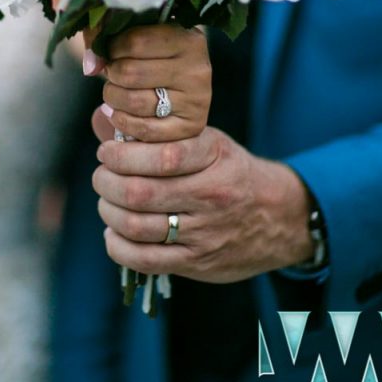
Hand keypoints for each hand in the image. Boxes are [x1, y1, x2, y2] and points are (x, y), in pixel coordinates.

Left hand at [83, 24, 211, 141]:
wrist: (182, 87)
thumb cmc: (153, 55)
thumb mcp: (138, 35)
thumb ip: (106, 38)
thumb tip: (91, 66)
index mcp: (189, 39)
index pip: (135, 41)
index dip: (112, 48)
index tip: (111, 51)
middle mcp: (198, 69)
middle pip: (131, 73)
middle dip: (111, 74)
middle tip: (112, 73)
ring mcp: (197, 101)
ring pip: (134, 102)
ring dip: (113, 98)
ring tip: (114, 92)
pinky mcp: (190, 127)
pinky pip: (144, 130)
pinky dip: (121, 122)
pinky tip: (116, 113)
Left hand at [91, 117, 313, 281]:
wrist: (280, 216)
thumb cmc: (230, 171)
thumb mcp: (206, 141)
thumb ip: (156, 133)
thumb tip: (102, 119)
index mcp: (214, 156)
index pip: (162, 155)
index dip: (122, 154)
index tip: (107, 151)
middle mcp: (211, 195)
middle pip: (141, 193)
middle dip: (107, 183)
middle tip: (102, 176)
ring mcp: (205, 232)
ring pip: (138, 227)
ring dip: (109, 212)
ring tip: (107, 201)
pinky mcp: (198, 262)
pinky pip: (146, 261)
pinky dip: (118, 246)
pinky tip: (114, 232)